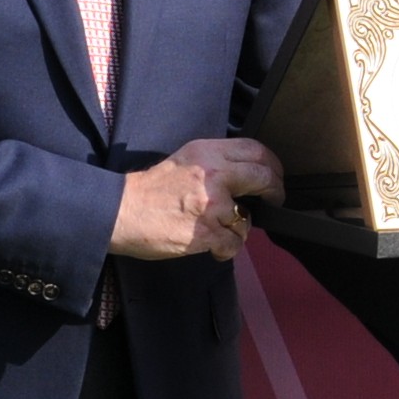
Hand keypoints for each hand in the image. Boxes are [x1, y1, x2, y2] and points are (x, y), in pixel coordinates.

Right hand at [109, 136, 278, 261]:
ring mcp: (211, 205)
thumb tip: (248, 174)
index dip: (272, 165)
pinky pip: (233, 243)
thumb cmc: (152, 190)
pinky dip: (226, 248)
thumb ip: (216, 163)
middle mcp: (213, 175)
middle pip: (263, 178)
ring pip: (247, 219)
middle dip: (275, 192)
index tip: (274, 177)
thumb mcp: (185, 160)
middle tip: (273, 200)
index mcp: (207, 153)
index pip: (255, 150)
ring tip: (221, 229)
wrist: (123, 211)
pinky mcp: (206, 233)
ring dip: (240, 228)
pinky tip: (213, 245)